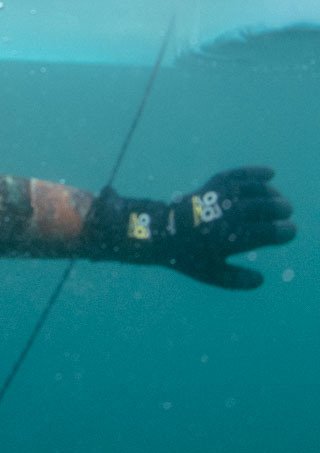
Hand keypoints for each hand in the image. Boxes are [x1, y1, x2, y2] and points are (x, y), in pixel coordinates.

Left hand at [92, 168, 294, 290]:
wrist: (161, 231)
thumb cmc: (188, 256)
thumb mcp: (210, 273)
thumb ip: (236, 279)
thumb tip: (260, 280)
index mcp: (227, 240)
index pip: (263, 234)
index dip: (282, 232)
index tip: (289, 232)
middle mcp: (223, 216)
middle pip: (261, 208)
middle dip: (279, 210)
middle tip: (286, 214)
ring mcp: (218, 197)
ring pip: (252, 189)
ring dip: (270, 193)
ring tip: (278, 201)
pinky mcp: (212, 184)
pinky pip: (237, 175)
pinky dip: (254, 172)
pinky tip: (270, 173)